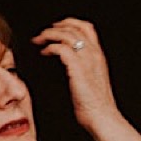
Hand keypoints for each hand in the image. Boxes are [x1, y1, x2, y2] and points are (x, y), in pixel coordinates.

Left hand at [33, 17, 123, 136]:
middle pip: (75, 27)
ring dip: (49, 34)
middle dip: (56, 26)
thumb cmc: (95, 104)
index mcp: (98, 55)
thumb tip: (69, 63)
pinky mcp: (77, 68)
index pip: (86, 28)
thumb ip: (83, 68)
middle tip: (43, 33)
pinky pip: (61, 48)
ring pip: (67, 34)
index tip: (57, 27)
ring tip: (39, 40)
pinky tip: (44, 53)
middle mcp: (94, 54)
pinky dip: (50, 47)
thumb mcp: (92, 80)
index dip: (70, 23)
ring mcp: (87, 60)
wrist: (102, 116)